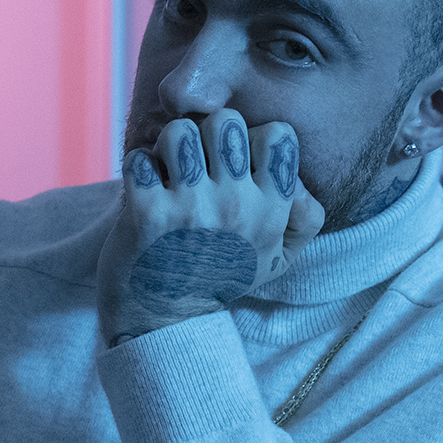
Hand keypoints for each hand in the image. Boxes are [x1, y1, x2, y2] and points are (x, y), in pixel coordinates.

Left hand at [97, 107, 324, 345]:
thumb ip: (305, 218)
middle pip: (225, 121)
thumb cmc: (221, 277)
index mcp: (270, 210)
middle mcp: (235, 206)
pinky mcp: (147, 213)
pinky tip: (143, 189)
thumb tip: (299, 180)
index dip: (253, 138)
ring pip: (179, 132)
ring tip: (169, 174)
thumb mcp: (278, 258)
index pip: (277, 134)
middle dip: (206, 135)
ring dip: (169, 148)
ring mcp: (190, 208)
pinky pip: (139, 158)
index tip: (235, 164)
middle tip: (196, 165)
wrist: (165, 321)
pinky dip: (137, 168)